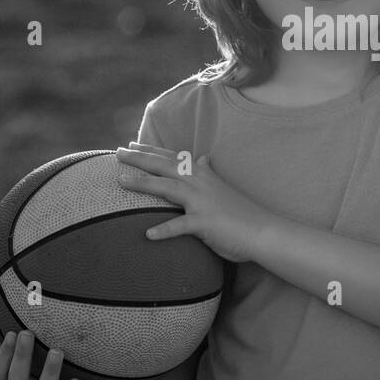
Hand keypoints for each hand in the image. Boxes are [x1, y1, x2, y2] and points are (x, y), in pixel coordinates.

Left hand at [115, 143, 276, 263]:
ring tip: (120, 182)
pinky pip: (180, 226)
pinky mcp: (204, 223)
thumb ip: (208, 173)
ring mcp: (201, 202)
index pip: (172, 158)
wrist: (262, 230)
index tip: (131, 144)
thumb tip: (201, 158)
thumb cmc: (241, 212)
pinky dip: (164, 230)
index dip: (151, 151)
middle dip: (139, 158)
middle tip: (117, 152)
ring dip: (143, 184)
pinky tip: (148, 235)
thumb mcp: (222, 187)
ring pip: (167, 188)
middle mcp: (199, 183)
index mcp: (202, 175)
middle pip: (164, 166)